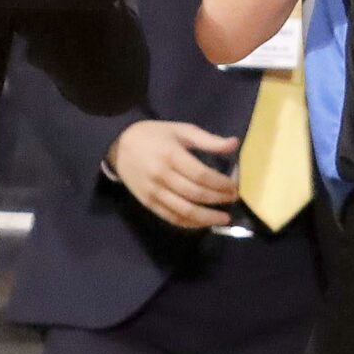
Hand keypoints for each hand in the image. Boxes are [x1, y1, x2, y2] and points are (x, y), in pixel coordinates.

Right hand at [108, 121, 239, 229]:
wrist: (118, 145)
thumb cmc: (154, 135)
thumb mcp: (181, 130)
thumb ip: (208, 140)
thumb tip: (235, 144)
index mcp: (171, 155)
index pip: (201, 175)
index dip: (220, 184)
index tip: (234, 186)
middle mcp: (162, 176)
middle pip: (195, 194)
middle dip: (218, 199)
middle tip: (233, 199)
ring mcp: (154, 192)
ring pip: (184, 211)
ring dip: (207, 218)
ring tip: (223, 218)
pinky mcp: (148, 203)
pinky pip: (171, 217)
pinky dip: (189, 223)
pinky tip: (203, 223)